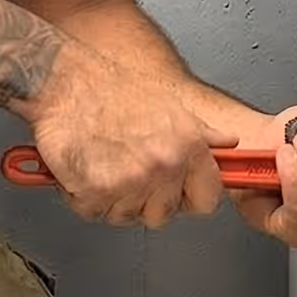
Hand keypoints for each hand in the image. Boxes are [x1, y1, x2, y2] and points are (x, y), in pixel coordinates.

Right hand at [18, 42, 233, 227]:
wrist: (68, 81)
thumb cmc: (113, 88)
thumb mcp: (171, 105)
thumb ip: (203, 133)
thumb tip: (228, 144)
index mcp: (188, 147)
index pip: (207, 200)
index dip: (188, 197)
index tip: (176, 189)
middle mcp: (163, 166)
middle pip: (162, 214)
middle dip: (144, 199)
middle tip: (127, 168)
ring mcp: (129, 182)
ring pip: (124, 216)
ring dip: (111, 197)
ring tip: (104, 161)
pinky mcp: (95, 191)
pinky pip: (92, 212)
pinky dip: (82, 195)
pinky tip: (85, 166)